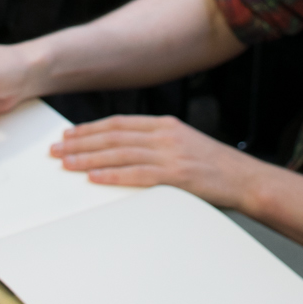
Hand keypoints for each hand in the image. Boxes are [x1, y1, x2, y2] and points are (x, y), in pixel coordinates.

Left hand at [49, 115, 263, 209]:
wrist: (247, 180)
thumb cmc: (214, 166)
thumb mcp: (184, 144)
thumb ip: (156, 143)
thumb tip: (123, 150)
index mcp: (164, 125)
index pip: (118, 124)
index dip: (89, 129)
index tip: (68, 135)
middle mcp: (164, 135)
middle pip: (113, 137)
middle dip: (80, 143)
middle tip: (56, 149)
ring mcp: (171, 154)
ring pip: (119, 154)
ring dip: (88, 159)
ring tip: (66, 163)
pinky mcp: (176, 175)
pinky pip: (137, 174)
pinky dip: (113, 176)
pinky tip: (94, 178)